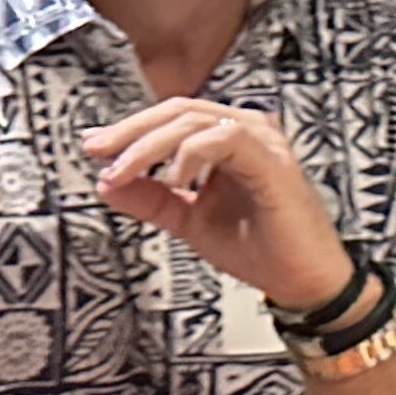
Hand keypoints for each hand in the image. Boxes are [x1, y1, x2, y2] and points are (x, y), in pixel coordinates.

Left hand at [85, 98, 349, 306]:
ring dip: (151, 144)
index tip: (93, 150)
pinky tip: (173, 179)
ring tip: (123, 171)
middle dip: (131, 131)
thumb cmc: (259, 248)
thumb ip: (151, 199)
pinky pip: (225, 139)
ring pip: (196, 120)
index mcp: (229, 139)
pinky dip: (191, 154)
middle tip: (97, 152)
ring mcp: (264, 143)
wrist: (301, 283)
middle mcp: (248, 131)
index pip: (173, 118)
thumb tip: (105, 182)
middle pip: (179, 111)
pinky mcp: (274, 162)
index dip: (130, 130)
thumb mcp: (189, 220)